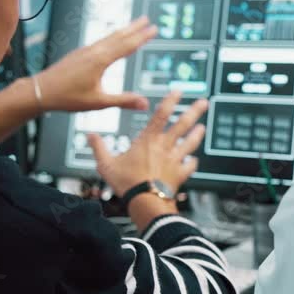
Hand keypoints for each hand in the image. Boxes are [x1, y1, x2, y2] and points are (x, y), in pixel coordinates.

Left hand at [34, 16, 155, 112]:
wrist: (40, 90)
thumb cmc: (67, 98)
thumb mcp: (98, 102)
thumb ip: (123, 101)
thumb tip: (145, 104)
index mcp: (100, 61)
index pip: (127, 46)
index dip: (142, 37)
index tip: (154, 29)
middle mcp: (93, 51)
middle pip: (118, 36)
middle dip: (134, 27)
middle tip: (148, 19)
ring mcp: (85, 51)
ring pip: (108, 37)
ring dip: (123, 30)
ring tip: (133, 25)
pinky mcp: (79, 53)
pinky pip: (99, 41)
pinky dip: (111, 36)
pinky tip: (111, 39)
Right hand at [88, 91, 207, 197]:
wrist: (146, 202)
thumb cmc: (127, 183)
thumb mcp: (106, 164)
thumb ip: (99, 148)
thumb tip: (90, 135)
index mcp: (148, 140)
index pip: (162, 114)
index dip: (170, 100)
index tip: (178, 91)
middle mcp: (165, 147)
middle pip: (183, 124)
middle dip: (194, 111)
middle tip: (203, 102)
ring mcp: (175, 160)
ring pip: (190, 143)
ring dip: (197, 135)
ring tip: (203, 128)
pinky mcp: (180, 174)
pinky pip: (190, 166)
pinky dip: (192, 162)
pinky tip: (194, 160)